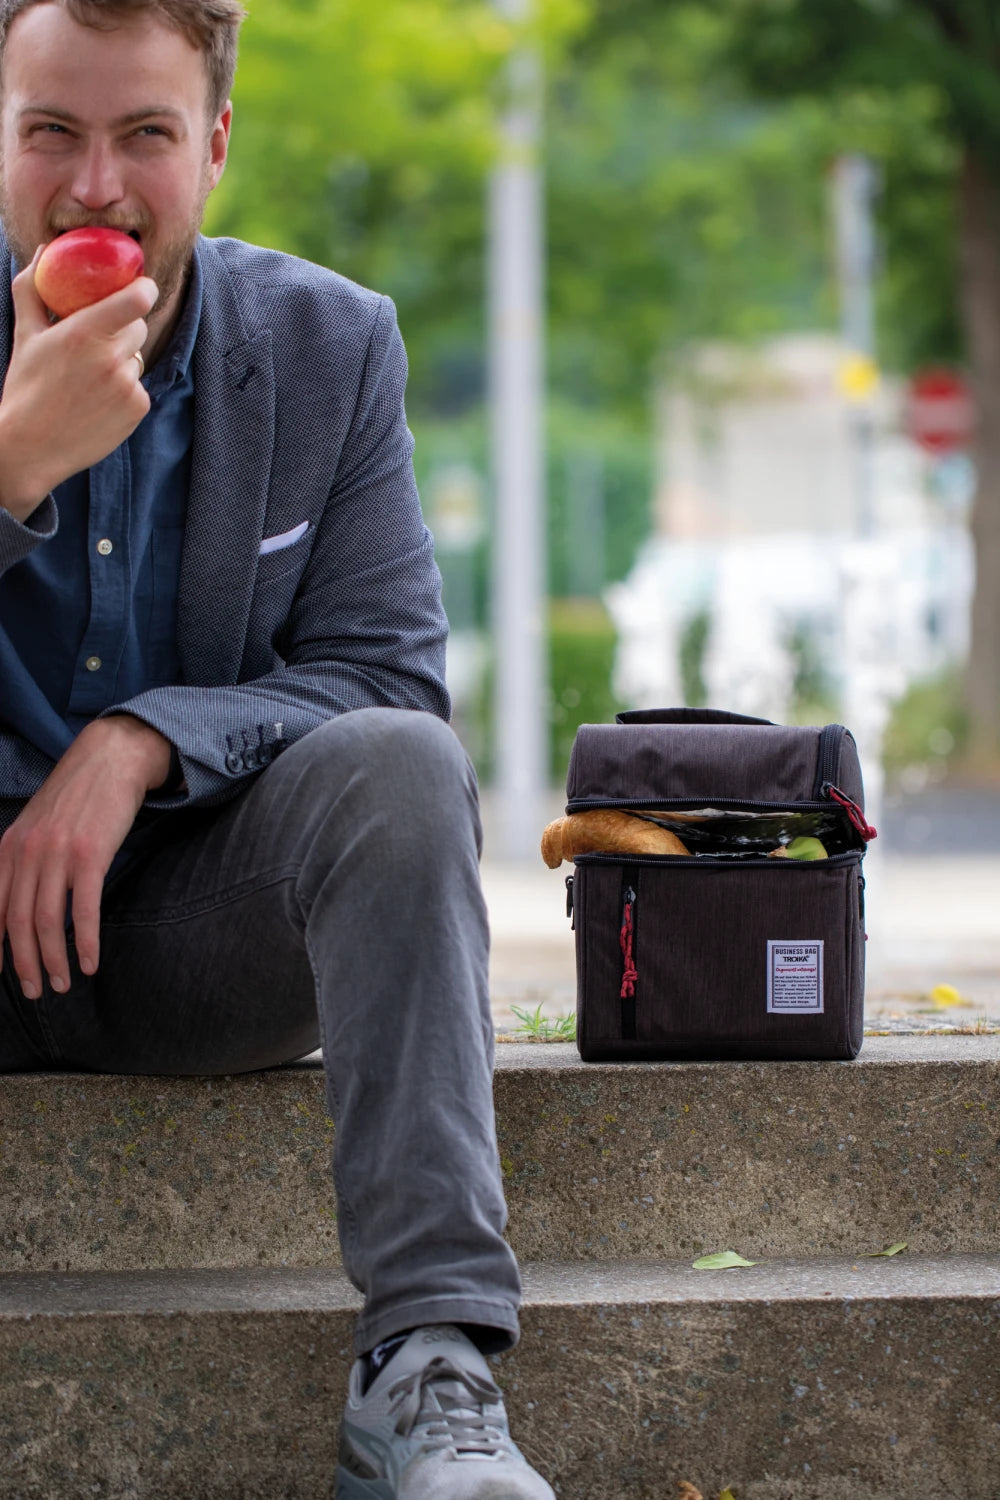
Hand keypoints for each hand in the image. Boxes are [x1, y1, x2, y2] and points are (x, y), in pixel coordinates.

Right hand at [0, 247, 157, 521]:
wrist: (31, 447)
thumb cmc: (26, 387)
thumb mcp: (25, 334)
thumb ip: (32, 288)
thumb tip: (44, 251)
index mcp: (83, 333)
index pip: (137, 299)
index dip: (144, 288)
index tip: (140, 287)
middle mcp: (110, 358)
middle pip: (138, 326)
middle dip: (123, 328)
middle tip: (97, 342)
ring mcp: (127, 385)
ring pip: (138, 357)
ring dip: (121, 361)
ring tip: (89, 380)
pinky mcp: (138, 409)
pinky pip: (140, 386)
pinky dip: (124, 390)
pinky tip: (98, 402)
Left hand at [0, 716, 171, 996]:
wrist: (109, 759)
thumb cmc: (76, 797)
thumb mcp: (35, 826)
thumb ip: (22, 861)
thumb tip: (18, 902)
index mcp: (8, 849)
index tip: (0, 976)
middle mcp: (27, 853)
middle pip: (17, 923)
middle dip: (24, 965)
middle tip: (36, 991)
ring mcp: (58, 854)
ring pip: (47, 922)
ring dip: (54, 960)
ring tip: (62, 983)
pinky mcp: (91, 855)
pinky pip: (84, 910)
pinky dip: (85, 942)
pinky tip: (90, 963)